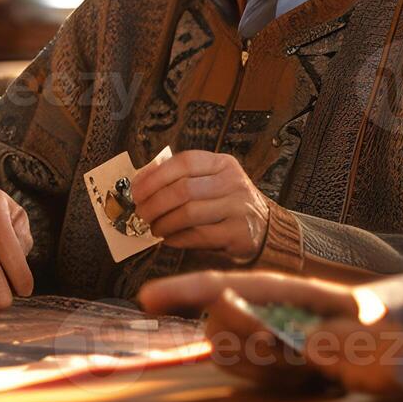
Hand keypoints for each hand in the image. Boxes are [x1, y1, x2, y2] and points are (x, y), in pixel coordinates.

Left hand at [128, 151, 268, 261]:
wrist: (266, 229)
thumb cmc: (228, 205)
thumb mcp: (210, 182)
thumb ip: (180, 177)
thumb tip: (140, 180)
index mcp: (223, 164)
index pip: (184, 162)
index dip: (154, 176)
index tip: (136, 191)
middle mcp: (233, 182)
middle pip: (182, 190)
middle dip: (154, 204)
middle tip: (141, 214)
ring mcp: (238, 207)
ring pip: (188, 213)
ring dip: (163, 223)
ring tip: (154, 229)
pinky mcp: (238, 233)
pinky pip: (198, 236)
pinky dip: (177, 238)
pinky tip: (169, 239)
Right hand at [140, 269, 402, 396]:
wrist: (395, 348)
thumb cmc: (384, 332)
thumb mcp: (369, 334)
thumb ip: (333, 339)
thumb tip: (285, 342)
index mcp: (289, 290)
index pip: (228, 286)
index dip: (185, 290)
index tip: (147, 299)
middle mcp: (268, 309)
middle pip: (219, 321)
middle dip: (242, 338)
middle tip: (281, 344)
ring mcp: (265, 336)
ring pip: (229, 353)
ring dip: (260, 365)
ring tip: (305, 364)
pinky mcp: (268, 363)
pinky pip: (246, 372)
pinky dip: (268, 378)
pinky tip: (301, 374)